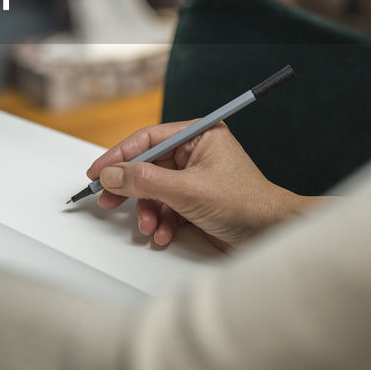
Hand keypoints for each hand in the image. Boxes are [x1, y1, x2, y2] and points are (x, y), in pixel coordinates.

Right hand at [87, 122, 324, 251]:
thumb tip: (111, 174)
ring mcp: (196, 178)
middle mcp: (196, 153)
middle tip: (108, 201)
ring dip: (148, 211)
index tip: (97, 171)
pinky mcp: (196, 201)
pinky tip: (164, 233)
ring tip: (150, 227)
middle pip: (148, 165)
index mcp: (198, 135)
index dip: (118, 155)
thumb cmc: (245, 204)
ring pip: (154, 190)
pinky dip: (161, 221)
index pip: (148, 139)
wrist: (273, 234)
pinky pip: (166, 206)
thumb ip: (144, 180)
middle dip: (130, 188)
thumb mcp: (186, 190)